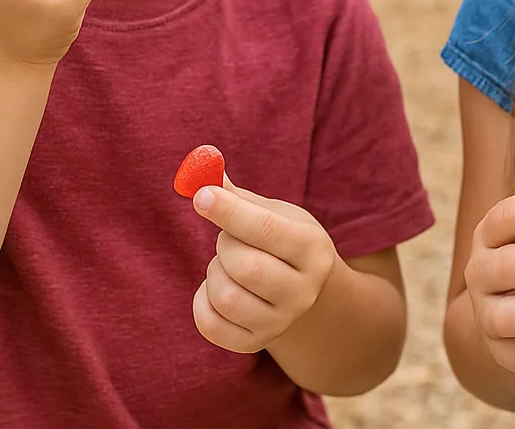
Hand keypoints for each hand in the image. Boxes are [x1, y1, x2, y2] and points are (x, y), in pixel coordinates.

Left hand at [191, 176, 337, 353]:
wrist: (304, 292)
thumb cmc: (282, 242)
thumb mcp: (274, 213)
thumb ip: (239, 197)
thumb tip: (203, 171)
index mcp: (313, 249)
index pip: (267, 229)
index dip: (229, 211)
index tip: (201, 194)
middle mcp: (303, 291)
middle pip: (246, 268)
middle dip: (225, 245)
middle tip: (229, 238)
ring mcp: (281, 321)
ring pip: (226, 297)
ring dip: (214, 272)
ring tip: (228, 264)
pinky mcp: (255, 342)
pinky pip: (211, 325)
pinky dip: (202, 301)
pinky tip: (217, 289)